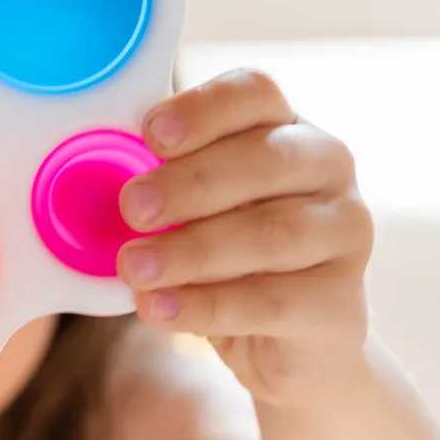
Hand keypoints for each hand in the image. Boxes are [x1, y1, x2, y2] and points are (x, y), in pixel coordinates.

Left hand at [118, 69, 373, 403]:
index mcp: (285, 128)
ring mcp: (344, 233)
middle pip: (264, 159)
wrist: (286, 346)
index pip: (254, 94)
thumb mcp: (190, 214)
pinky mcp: (340, 303)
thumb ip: (157, 187)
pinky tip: (159, 309)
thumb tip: (94, 178)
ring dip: (191, 251)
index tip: (152, 134)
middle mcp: (327, 169)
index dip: (203, 109)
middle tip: (132, 208)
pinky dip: (206, 307)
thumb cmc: (228, 260)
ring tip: (134, 269)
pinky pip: (269, 301)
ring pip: (270, 233)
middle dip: (190, 184)